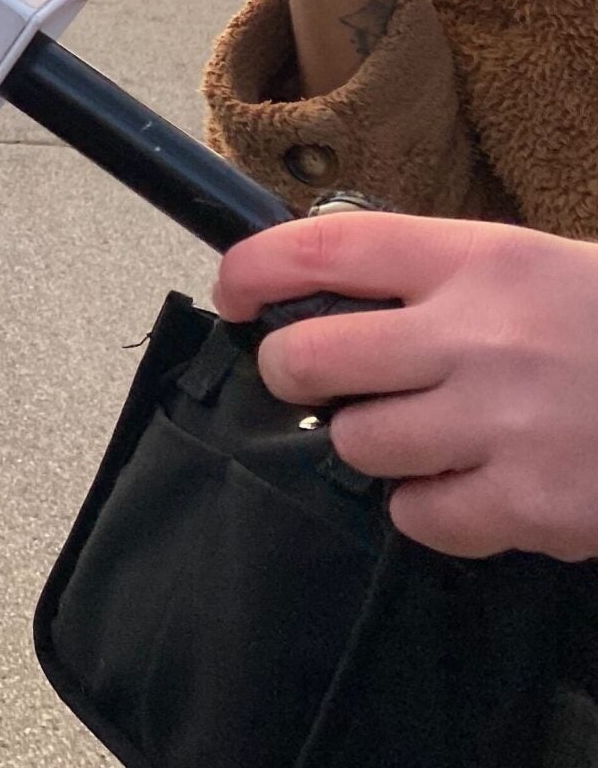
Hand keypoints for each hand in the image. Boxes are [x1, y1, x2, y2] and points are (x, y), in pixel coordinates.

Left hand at [217, 212, 597, 561]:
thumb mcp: (531, 265)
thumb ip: (433, 278)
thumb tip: (314, 292)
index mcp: (479, 260)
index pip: (319, 251)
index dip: (251, 273)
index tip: (234, 295)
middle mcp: (482, 336)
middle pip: (306, 359)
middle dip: (293, 372)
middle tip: (319, 379)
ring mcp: (507, 424)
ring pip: (357, 444)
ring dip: (375, 444)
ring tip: (430, 431)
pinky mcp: (533, 505)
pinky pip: (419, 517)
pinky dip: (431, 509)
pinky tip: (475, 484)